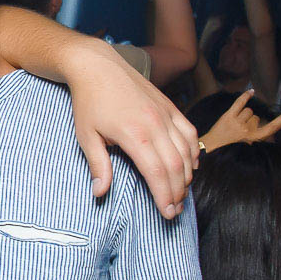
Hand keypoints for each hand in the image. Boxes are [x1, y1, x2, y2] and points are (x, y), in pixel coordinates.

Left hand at [67, 47, 199, 218]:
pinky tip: (191, 165)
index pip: (157, 173)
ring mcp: (166, 114)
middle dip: (178, 191)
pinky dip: (194, 151)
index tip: (167, 213)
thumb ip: (98, 165)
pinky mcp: (170, 106)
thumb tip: (100, 193)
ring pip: (187, 150)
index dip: (165, 196)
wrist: (98, 66)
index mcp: (135, 134)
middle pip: (176, 166)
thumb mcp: (86, 136)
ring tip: (181, 193)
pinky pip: (189, 132)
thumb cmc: (88, 102)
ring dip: (187, 175)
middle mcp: (156, 124)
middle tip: (174, 210)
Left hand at [198, 90, 280, 152]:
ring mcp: (237, 124)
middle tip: (237, 132)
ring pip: (248, 111)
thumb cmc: (229, 146)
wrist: (210, 149)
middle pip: (256, 117)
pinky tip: (251, 91)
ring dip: (242, 115)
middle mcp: (247, 132)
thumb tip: (258, 120)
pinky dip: (245, 96)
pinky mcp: (228, 117)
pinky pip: (240, 103)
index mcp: (254, 140)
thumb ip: (254, 135)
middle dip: (249, 121)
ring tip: (231, 126)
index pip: (273, 127)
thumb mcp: (246, 145)